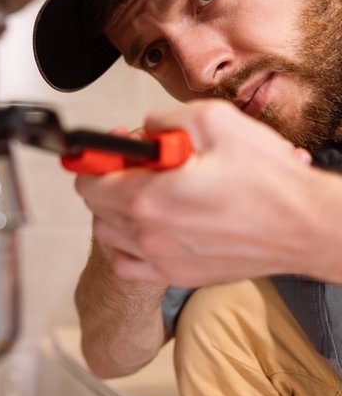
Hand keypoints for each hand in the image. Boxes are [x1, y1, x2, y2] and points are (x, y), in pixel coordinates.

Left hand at [74, 100, 316, 286]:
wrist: (305, 226)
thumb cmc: (268, 181)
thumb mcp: (215, 121)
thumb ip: (165, 120)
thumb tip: (145, 128)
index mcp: (148, 196)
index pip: (89, 179)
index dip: (96, 158)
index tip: (112, 150)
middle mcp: (147, 233)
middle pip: (95, 205)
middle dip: (108, 178)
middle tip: (138, 165)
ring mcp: (160, 259)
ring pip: (108, 234)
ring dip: (115, 210)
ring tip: (146, 193)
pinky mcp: (176, 275)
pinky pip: (126, 264)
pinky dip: (127, 245)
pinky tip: (149, 228)